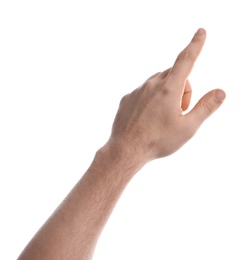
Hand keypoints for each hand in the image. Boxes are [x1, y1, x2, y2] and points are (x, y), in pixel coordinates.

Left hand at [108, 28, 225, 161]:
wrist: (126, 150)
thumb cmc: (158, 141)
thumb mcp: (187, 128)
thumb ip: (205, 108)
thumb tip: (220, 92)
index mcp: (168, 90)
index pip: (185, 61)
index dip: (195, 45)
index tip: (200, 32)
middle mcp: (151, 85)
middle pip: (174, 75)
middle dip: (182, 89)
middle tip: (179, 112)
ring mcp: (137, 91)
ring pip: (158, 83)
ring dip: (166, 94)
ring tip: (162, 117)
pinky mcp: (127, 98)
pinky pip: (144, 91)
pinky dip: (151, 99)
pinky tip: (148, 118)